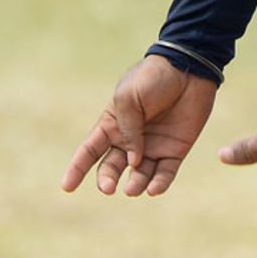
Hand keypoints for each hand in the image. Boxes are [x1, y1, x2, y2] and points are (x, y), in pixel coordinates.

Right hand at [63, 55, 217, 196]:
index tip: (67, 187)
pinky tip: (154, 189)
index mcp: (113, 124)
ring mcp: (153, 146)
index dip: (77, 169)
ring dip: (134, 184)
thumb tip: (132, 161)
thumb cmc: (154, 77)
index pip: (89, 151)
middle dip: (107, 180)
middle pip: (111, 168)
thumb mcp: (129, 97)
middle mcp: (130, 140)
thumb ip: (127, 129)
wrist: (189, 68)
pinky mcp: (176, 149)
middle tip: (109, 187)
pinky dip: (159, 184)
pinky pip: (165, 173)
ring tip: (133, 188)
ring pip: (138, 175)